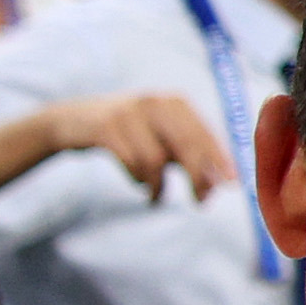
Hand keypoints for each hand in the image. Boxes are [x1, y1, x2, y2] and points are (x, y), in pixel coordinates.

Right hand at [54, 92, 232, 201]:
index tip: (232, 184)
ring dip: (159, 185)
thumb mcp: (161, 139)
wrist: (73, 121)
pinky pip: (130, 161)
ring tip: (155, 195)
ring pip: (156, 159)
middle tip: (201, 201)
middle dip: (197, 177)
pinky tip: (138, 185)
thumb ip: (188, 156)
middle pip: (187, 144)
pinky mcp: (105, 127)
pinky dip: (137, 179)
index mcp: (176, 103)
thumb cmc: (128, 134)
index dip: (220, 160)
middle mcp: (156, 103)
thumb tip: (219, 183)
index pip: (205, 134)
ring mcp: (129, 112)